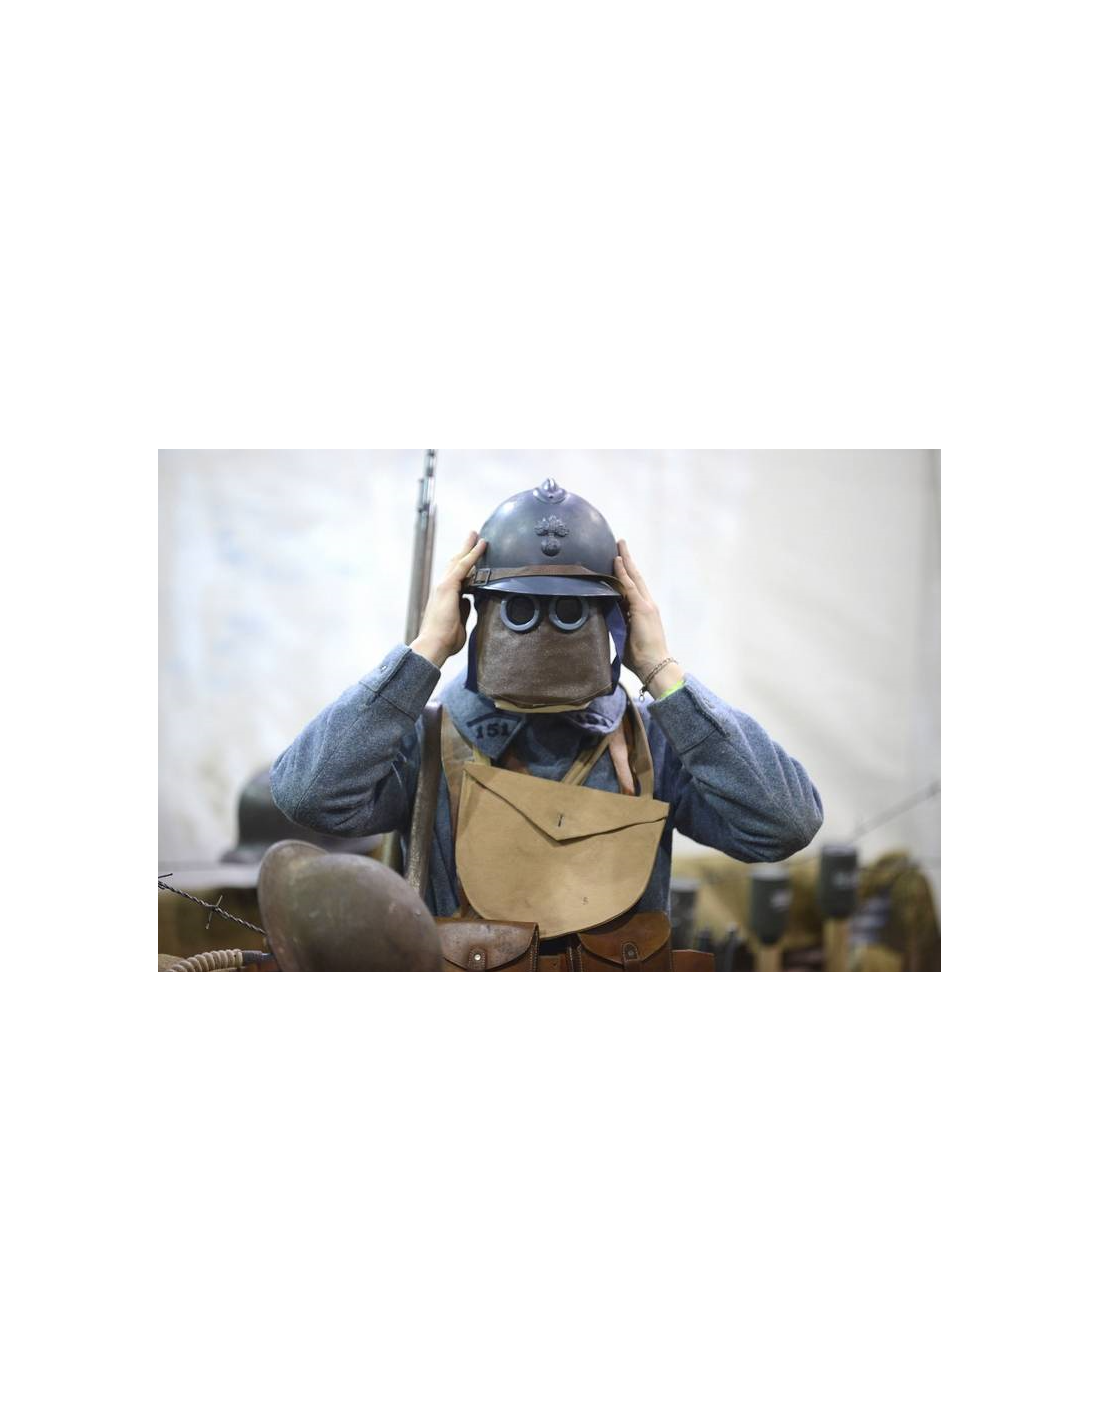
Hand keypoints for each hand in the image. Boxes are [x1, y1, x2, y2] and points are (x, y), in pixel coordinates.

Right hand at [410, 531, 486, 667]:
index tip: (473, 554)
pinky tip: (482, 545)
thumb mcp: (459, 621)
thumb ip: (463, 609)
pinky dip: (473, 554)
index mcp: (445, 596)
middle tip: (473, 536)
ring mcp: (444, 586)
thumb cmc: (445, 640)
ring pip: (459, 560)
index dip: (465, 564)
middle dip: (465, 549)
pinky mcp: (448, 587)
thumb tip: (469, 601)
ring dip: (469, 547)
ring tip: (477, 535)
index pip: (457, 575)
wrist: (434, 645)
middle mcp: (442, 587)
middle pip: (455, 563)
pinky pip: (463, 566)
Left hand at [614, 539, 682, 694]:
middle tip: (620, 543)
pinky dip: (623, 574)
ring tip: (619, 545)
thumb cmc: (641, 657)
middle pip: (635, 577)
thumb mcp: (625, 636)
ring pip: (633, 578)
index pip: (632, 587)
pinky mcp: (642, 609)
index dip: (625, 572)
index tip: (618, 559)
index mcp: (642, 611)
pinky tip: (617, 561)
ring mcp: (646, 605)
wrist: (654, 666)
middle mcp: (647, 604)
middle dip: (627, 559)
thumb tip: (603, 619)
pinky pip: (630, 587)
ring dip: (625, 561)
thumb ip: (617, 624)